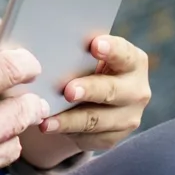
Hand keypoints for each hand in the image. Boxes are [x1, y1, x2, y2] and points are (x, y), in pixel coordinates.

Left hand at [41, 35, 150, 149]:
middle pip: (113, 90)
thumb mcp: (82, 51)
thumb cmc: (81, 61)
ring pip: (97, 119)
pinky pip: (89, 137)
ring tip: (46, 119)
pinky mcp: (113, 136)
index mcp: (132, 60)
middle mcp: (136, 89)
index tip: (95, 45)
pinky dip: (67, 132)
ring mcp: (128, 116)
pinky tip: (49, 126)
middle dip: (89, 90)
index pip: (124, 53)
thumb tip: (38, 38)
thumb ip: (72, 45)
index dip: (111, 49)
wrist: (89, 92)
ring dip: (70, 120)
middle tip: (68, 91)